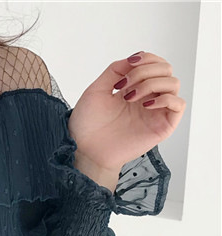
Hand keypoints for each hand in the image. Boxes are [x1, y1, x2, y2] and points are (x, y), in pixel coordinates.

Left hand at [68, 51, 185, 171]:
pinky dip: (166, 98)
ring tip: (129, 97)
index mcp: (135, 88)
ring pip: (174, 83)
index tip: (127, 66)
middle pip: (166, 69)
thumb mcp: (96, 90)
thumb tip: (135, 58)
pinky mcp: (161, 126)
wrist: (85, 149)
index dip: (145, 59)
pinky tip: (146, 104)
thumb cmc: (88, 125)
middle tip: (123, 86)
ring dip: (152, 83)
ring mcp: (155, 112)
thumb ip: (114, 70)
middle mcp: (148, 98)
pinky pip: (179, 104)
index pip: (155, 63)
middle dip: (146, 70)